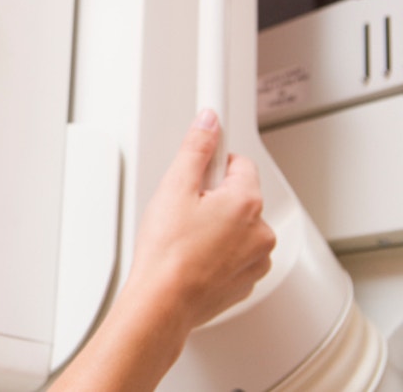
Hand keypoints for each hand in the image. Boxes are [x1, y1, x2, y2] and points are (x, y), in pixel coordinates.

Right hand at [126, 108, 275, 329]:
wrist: (164, 302)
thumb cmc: (168, 252)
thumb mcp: (174, 187)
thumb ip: (196, 149)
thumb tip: (209, 122)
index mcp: (246, 202)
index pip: (238, 163)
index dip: (212, 165)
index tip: (197, 171)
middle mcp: (260, 231)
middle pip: (238, 197)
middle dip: (212, 198)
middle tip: (182, 210)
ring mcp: (255, 260)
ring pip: (237, 228)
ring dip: (216, 227)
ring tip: (184, 237)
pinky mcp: (244, 281)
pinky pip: (235, 256)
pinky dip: (217, 254)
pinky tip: (191, 256)